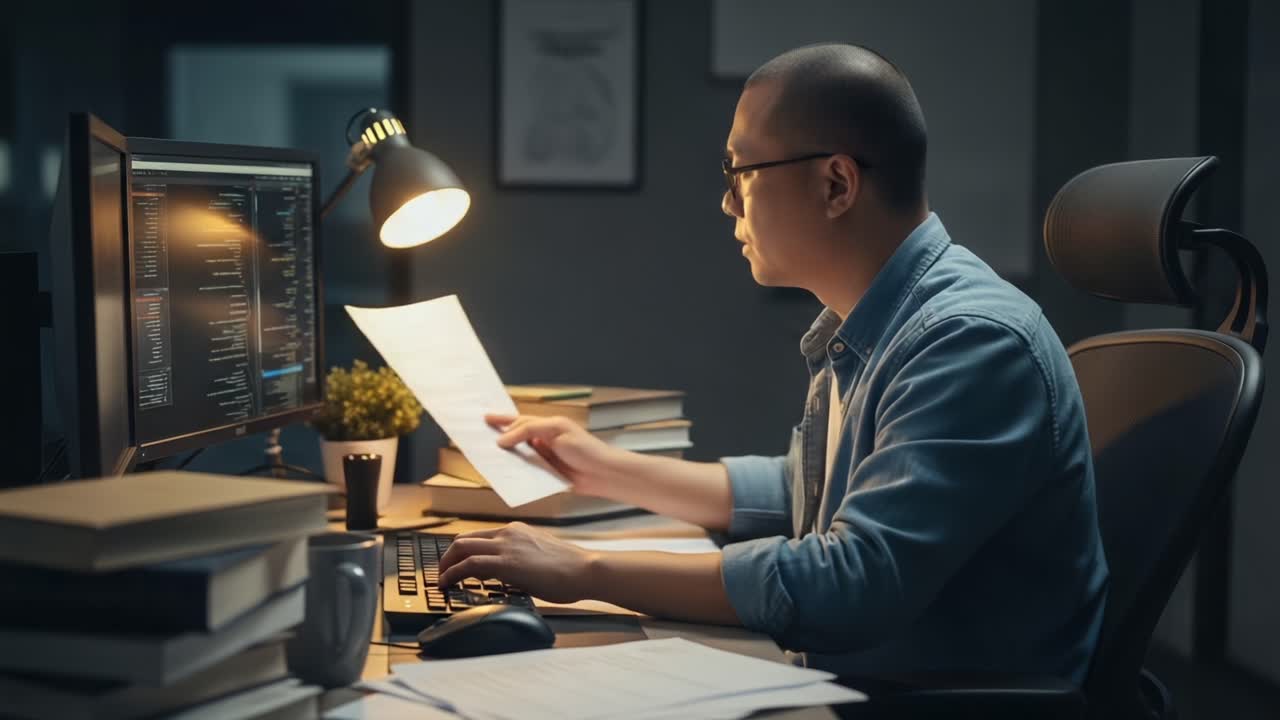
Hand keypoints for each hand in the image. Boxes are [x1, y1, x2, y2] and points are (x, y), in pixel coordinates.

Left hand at [436, 522, 591, 603]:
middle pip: (464, 539)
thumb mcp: (540, 558)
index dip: (462, 552)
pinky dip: (452, 573)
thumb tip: (504, 576)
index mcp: (516, 531)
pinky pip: (469, 564)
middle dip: (447, 557)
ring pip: (461, 548)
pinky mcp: (506, 562)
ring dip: (445, 565)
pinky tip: (447, 584)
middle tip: (442, 573)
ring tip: (441, 580)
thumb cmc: (570, 570)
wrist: (585, 570)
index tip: (455, 565)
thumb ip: (520, 562)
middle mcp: (508, 533)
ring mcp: (506, 546)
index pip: (479, 537)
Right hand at [485, 414, 626, 498]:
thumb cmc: (584, 448)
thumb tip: (503, 440)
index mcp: (547, 426)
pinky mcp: (545, 475)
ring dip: (504, 457)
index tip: (484, 419)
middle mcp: (543, 441)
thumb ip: (528, 431)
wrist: (602, 474)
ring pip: (518, 456)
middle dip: (499, 438)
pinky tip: (502, 474)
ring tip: (485, 458)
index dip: (502, 420)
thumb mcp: (555, 431)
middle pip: (516, 438)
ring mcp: (544, 459)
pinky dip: (513, 472)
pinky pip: (525, 472)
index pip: (519, 421)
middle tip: (479, 438)